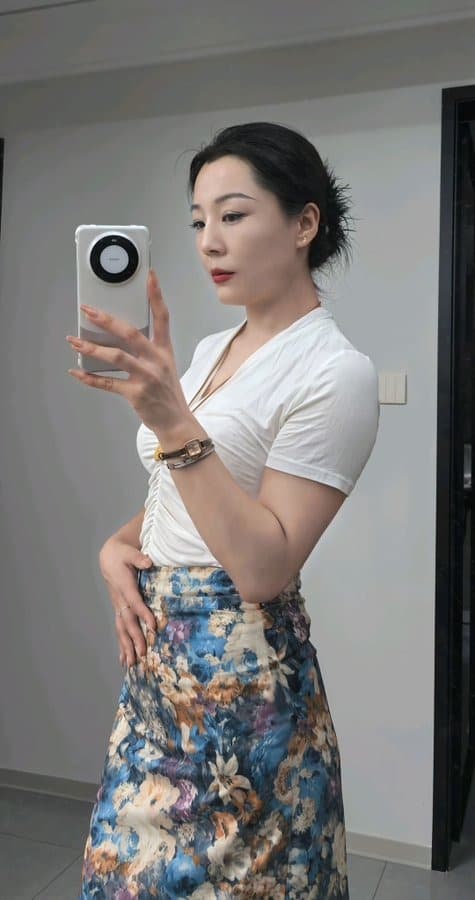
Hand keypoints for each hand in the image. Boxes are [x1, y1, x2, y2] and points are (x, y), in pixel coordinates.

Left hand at [66, 269, 189, 433]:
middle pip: (130, 333)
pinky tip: (76, 371)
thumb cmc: (167, 393)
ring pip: (115, 357)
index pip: (162, 317)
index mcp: (164, 350)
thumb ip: (147, 350)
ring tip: (74, 341)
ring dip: (91, 348)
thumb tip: (118, 336)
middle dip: (107, 320)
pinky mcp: (136, 394)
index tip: (150, 276)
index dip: (156, 296)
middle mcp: (157, 361)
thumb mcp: (165, 366)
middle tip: (88, 310)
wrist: (176, 422)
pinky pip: (108, 383)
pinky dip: (89, 378)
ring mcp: (147, 377)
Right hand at [99, 539, 156, 667]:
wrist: (108, 557)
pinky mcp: (118, 610)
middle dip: (134, 638)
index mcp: (124, 586)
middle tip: (142, 654)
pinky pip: (119, 629)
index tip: (153, 626)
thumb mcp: (130, 552)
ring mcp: (117, 606)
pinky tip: (124, 660)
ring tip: (131, 664)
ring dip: (126, 646)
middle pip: (127, 621)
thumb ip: (138, 558)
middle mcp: (119, 599)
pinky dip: (121, 645)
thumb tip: (148, 562)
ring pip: (121, 629)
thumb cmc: (122, 555)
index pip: (135, 603)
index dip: (143, 614)